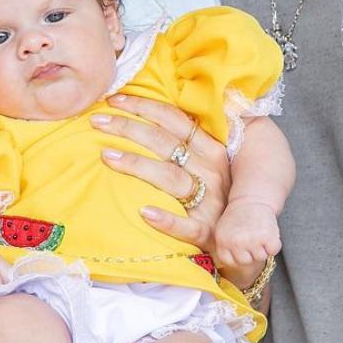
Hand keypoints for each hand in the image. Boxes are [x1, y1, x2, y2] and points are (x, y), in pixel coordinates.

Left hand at [90, 94, 230, 254]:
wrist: (246, 242)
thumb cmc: (218, 197)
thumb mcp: (210, 165)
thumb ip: (186, 144)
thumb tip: (144, 119)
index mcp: (212, 150)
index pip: (176, 121)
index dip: (145, 107)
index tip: (115, 99)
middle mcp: (211, 171)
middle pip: (166, 143)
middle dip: (129, 128)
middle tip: (97, 120)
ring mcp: (210, 202)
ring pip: (170, 178)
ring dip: (138, 165)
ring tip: (106, 156)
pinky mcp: (206, 233)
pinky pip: (186, 226)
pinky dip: (166, 220)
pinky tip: (144, 213)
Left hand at [215, 199, 280, 267]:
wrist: (252, 199)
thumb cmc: (238, 216)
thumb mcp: (223, 230)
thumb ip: (225, 248)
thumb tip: (228, 266)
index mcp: (222, 241)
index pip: (231, 262)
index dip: (237, 255)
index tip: (240, 244)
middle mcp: (236, 242)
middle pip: (246, 262)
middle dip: (250, 252)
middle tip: (251, 236)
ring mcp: (252, 240)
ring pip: (261, 257)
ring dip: (263, 247)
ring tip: (258, 232)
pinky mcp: (267, 236)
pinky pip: (273, 250)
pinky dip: (274, 244)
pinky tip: (268, 232)